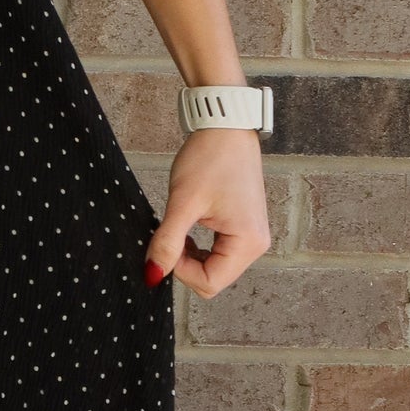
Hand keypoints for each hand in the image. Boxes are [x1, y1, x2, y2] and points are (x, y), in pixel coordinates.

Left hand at [143, 126, 270, 298]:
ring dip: (191, 255)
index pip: (209, 283)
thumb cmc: (209, 158)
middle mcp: (256, 244)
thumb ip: (167, 242)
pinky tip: (189, 225)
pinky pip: (219, 252)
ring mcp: (252, 236)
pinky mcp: (244, 227)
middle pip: (214, 278)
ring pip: (214, 266)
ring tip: (180, 225)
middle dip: (185, 264)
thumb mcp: (183, 202)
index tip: (165, 244)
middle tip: (170, 234)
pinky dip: (199, 246)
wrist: (225, 127)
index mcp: (248, 243)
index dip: (180, 271)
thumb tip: (153, 275)